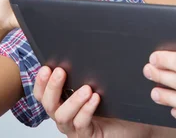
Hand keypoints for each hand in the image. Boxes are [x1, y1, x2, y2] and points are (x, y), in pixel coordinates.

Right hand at [34, 67, 152, 137]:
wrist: (134, 125)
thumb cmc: (116, 105)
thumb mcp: (102, 84)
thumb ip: (91, 71)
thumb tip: (88, 46)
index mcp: (64, 101)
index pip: (43, 93)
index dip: (41, 82)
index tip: (46, 67)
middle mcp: (66, 115)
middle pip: (48, 104)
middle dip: (52, 87)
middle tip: (61, 71)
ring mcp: (74, 127)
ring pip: (62, 115)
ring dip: (72, 100)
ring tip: (86, 88)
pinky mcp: (87, 135)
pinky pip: (81, 124)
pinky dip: (86, 110)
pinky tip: (95, 99)